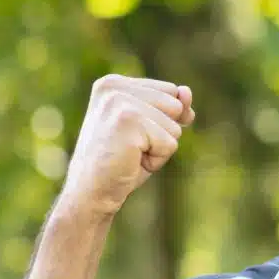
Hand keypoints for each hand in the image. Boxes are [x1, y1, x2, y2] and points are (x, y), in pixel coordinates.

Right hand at [59, 74, 195, 217]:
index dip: (164, 120)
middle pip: (175, 105)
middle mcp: (114, 87)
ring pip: (174, 125)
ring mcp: (120, 102)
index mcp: (113, 83)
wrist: (90, 194)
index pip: (170, 91)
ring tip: (130, 155)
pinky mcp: (129, 121)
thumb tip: (187, 92)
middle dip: (163, 133)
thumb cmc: (120, 163)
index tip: (132, 135)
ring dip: (159, 147)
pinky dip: (157, 160)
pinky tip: (131, 162)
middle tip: (131, 148)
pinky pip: (170, 143)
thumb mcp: (150, 130)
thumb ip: (171, 107)